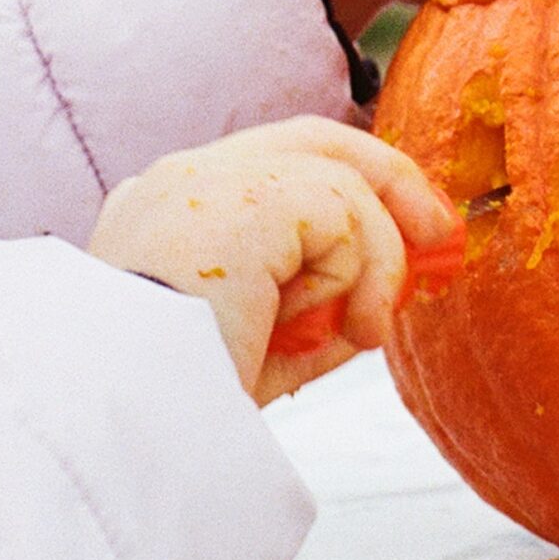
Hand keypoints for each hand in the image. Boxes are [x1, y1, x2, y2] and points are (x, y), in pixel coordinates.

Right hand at [88, 118, 459, 403]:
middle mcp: (181, 179)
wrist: (120, 421)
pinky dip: (367, 272)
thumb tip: (383, 299)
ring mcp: (209, 177)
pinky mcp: (247, 196)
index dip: (349, 188)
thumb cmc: (172, 408)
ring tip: (364, 333)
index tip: (404, 232)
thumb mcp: (256, 353)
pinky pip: (347, 216)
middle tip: (438, 233)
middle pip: (313, 139)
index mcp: (169, 212)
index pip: (274, 166)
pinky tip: (346, 327)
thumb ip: (313, 315)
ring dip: (376, 264)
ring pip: (342, 184)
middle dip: (390, 180)